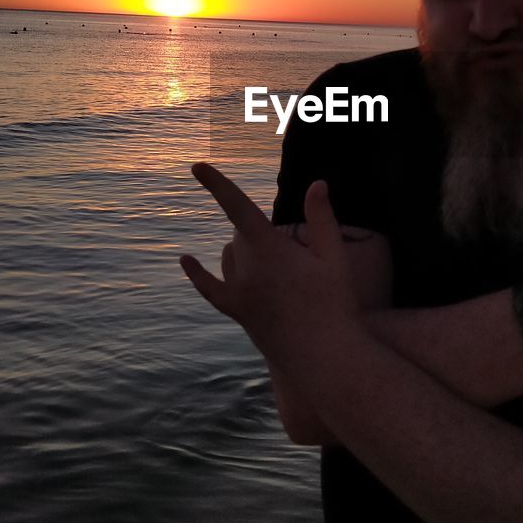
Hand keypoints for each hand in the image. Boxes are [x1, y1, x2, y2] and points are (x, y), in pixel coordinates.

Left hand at [179, 162, 358, 356]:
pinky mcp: (237, 312)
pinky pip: (210, 288)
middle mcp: (247, 269)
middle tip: (298, 257)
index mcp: (270, 250)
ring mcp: (238, 292)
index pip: (237, 206)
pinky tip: (186, 260)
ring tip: (281, 267)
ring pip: (231, 255)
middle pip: (243, 233)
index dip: (216, 184)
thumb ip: (323, 217)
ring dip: (247, 248)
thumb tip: (317, 183)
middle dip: (265, 232)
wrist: (325, 357)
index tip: (197, 165)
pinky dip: (197, 273)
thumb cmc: (337, 305)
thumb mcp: (335, 258)